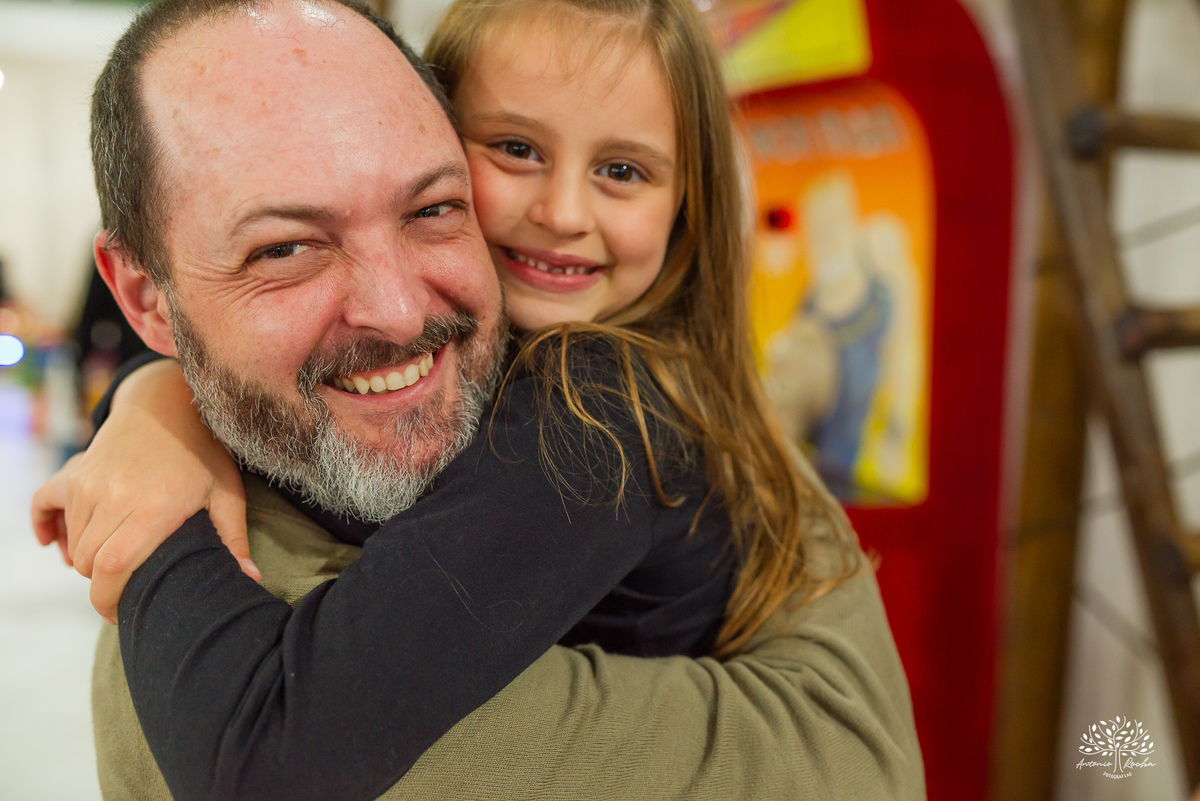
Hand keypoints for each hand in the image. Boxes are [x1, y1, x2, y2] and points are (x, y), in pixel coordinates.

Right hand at [31, 359, 259, 622]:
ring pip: (74, 543)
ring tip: (117, 558)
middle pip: (90, 562)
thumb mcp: (226, 494)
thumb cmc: (205, 454)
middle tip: (128, 586)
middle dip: (104, 584)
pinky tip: (57, 544)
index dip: (110, 599)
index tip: (121, 614)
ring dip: (88, 558)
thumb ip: (233, 541)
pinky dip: (49, 529)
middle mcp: (115, 495)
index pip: (114, 566)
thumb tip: (250, 582)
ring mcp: (89, 482)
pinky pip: (45, 506)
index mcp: (154, 507)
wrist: (170, 404)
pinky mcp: (74, 472)